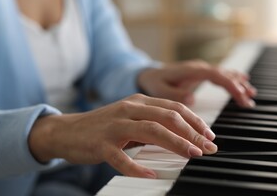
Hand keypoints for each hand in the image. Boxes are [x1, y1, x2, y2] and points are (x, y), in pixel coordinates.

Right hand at [29, 94, 216, 178]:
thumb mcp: (131, 118)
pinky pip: (121, 157)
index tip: (210, 135)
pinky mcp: (101, 144)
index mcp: (139, 101)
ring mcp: (115, 126)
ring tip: (192, 155)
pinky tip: (151, 174)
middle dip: (192, 132)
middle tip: (207, 147)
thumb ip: (153, 122)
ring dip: (175, 143)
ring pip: (151, 131)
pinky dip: (138, 167)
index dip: (195, 121)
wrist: (67, 131)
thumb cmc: (104, 126)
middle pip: (167, 117)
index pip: (174, 108)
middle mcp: (129, 109)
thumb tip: (183, 135)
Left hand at [138, 60, 256, 106]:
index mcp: (191, 70)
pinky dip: (232, 80)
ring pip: (224, 74)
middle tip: (249, 101)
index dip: (230, 85)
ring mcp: (201, 69)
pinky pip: (220, 75)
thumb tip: (192, 98)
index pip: (216, 75)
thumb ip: (174, 94)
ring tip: (251, 94)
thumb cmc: (153, 82)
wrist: (148, 74)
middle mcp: (199, 67)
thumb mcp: (159, 89)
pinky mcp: (201, 74)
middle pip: (224, 74)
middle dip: (238, 86)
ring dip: (238, 83)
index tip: (241, 97)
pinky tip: (243, 83)